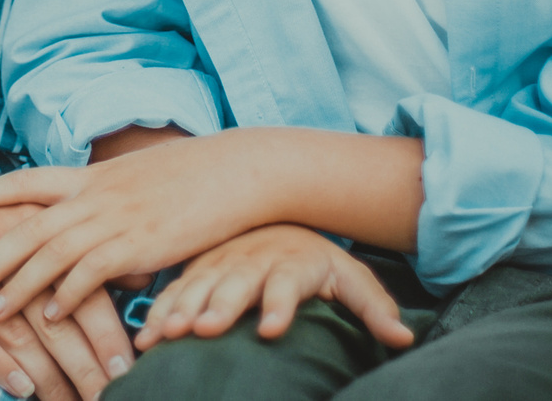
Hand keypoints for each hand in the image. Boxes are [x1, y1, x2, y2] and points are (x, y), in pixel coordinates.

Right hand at [0, 132, 134, 399]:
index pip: (82, 289)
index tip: (129, 371)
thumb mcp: (38, 218)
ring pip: (16, 331)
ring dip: (47, 375)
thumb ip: (88, 248)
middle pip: (54, 317)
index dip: (107, 333)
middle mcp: (6, 245)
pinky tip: (21, 387)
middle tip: (106, 395)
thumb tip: (145, 276)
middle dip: (85, 364)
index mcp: (40, 227)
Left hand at [0, 133, 268, 324]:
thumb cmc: (199, 175)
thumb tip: (96, 216)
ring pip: (50, 253)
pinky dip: (67, 294)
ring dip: (16, 286)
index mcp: (94, 175)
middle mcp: (97, 194)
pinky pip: (92, 272)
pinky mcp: (142, 243)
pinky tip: (50, 316)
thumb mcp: (143, 177)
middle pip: (26, 225)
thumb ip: (112, 198)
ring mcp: (117, 217)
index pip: (26, 181)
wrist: (242, 169)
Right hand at [133, 225, 414, 352]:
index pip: (286, 283)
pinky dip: (159, 311)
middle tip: (206, 330)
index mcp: (291, 262)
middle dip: (219, 305)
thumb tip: (404, 337)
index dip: (279, 305)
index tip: (271, 329)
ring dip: (182, 308)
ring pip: (198, 285)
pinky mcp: (198, 269)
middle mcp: (252, 260)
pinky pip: (175, 290)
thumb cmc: (318, 260)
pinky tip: (147, 337)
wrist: (282, 214)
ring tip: (169, 334)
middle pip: (235, 283)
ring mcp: (221, 262)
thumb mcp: (351, 278)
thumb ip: (374, 307)